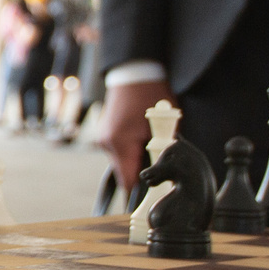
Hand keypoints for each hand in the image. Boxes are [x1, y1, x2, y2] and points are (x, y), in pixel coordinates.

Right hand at [102, 77, 172, 194]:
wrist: (133, 72)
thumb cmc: (150, 95)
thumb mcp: (164, 125)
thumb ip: (162, 152)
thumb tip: (165, 173)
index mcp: (120, 145)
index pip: (128, 182)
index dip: (141, 192)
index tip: (153, 196)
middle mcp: (107, 144)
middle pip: (123, 173)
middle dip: (140, 172)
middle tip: (159, 166)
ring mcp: (103, 138)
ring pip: (121, 162)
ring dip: (135, 160)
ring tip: (150, 144)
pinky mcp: (105, 133)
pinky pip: (118, 150)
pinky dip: (129, 150)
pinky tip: (140, 137)